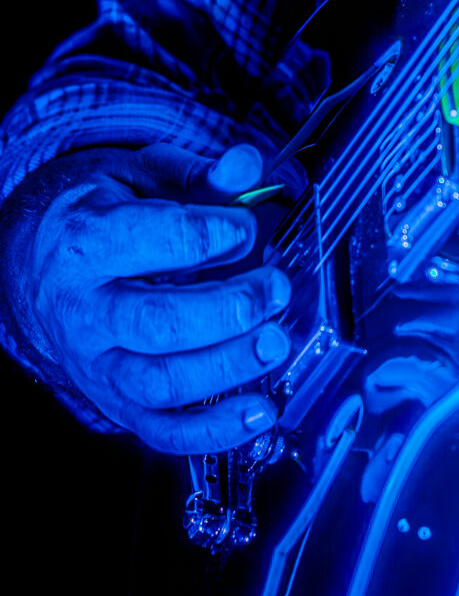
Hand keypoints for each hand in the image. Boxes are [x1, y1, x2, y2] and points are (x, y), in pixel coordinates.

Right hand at [15, 140, 288, 450]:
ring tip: (275, 341)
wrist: (47, 268)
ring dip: (228, 366)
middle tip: (274, 288)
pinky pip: (163, 431)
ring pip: (161, 381)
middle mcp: (86, 311)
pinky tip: (259, 410)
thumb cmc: (102, 220)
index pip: (153, 240)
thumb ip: (200, 176)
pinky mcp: (118, 404)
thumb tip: (246, 165)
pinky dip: (215, 431)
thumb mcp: (142, 180)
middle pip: (157, 322)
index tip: (246, 226)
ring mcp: (99, 364)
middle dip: (229, 308)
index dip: (213, 233)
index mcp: (86, 242)